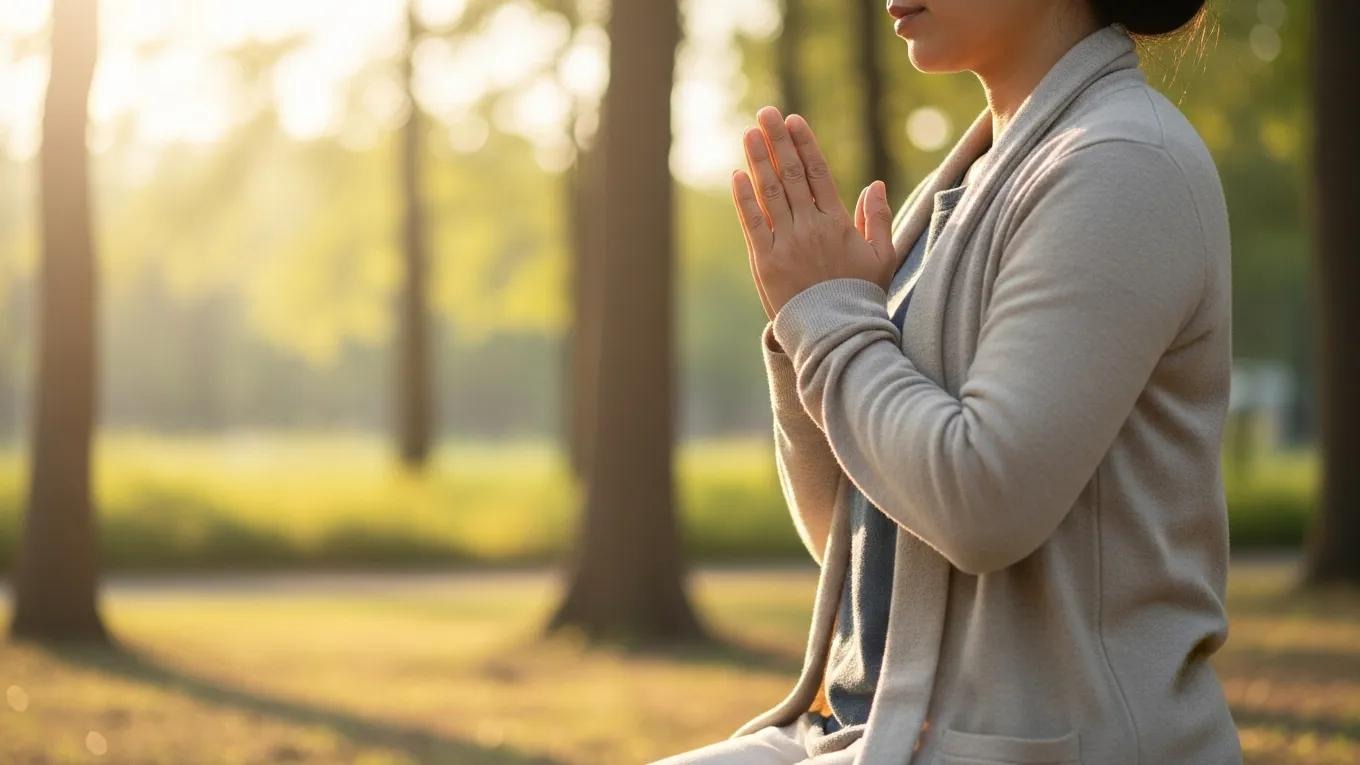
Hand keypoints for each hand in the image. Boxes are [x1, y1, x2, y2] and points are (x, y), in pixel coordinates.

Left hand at [729, 105, 898, 320]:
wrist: (836, 333)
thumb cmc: (859, 296)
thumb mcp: (882, 256)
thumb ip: (878, 219)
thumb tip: (874, 185)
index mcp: (837, 222)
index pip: (818, 173)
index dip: (804, 144)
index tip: (793, 120)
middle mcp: (810, 227)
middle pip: (791, 175)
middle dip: (777, 141)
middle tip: (765, 113)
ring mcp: (786, 243)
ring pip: (770, 193)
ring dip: (759, 160)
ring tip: (750, 133)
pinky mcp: (765, 261)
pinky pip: (752, 222)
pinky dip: (744, 197)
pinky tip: (737, 174)